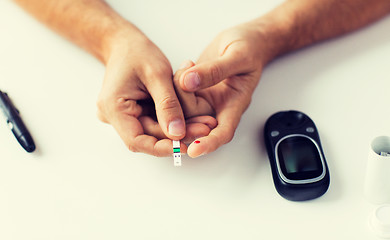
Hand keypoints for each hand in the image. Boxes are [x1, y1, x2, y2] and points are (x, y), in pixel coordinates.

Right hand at [96, 29, 214, 155]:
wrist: (125, 43)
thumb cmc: (138, 52)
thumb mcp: (157, 74)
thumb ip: (167, 105)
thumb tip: (177, 134)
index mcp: (113, 107)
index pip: (136, 140)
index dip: (162, 147)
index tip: (186, 145)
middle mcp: (114, 116)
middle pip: (148, 137)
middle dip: (177, 136)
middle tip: (205, 129)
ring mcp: (124, 116)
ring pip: (154, 132)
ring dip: (179, 129)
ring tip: (205, 123)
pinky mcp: (134, 113)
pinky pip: (154, 123)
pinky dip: (173, 121)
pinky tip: (194, 117)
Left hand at [178, 22, 267, 156]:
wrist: (247, 40)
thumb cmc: (250, 48)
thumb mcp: (237, 56)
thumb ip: (214, 70)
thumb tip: (188, 82)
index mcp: (234, 104)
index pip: (223, 132)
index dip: (209, 144)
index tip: (193, 150)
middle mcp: (218, 107)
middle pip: (195, 121)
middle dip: (183, 105)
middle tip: (184, 76)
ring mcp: (205, 99)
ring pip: (182, 108)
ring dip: (178, 90)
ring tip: (189, 65)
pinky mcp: (195, 91)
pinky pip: (178, 95)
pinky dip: (176, 82)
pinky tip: (185, 66)